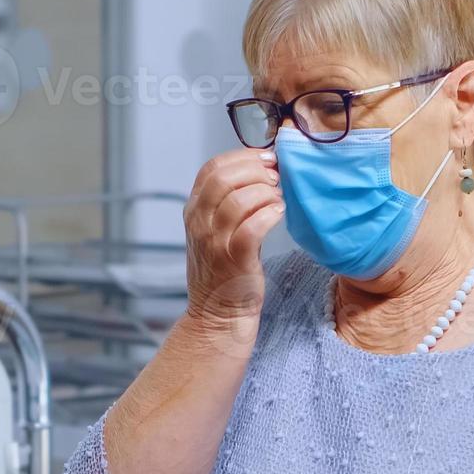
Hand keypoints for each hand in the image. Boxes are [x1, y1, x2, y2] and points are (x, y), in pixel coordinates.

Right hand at [181, 147, 284, 330]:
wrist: (217, 316)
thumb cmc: (223, 272)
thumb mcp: (213, 231)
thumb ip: (226, 202)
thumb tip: (261, 171)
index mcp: (194, 211)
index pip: (212, 168)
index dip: (243, 157)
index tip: (267, 159)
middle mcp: (199, 224)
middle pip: (223, 178)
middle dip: (256, 171)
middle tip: (276, 177)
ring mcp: (214, 242)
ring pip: (238, 199)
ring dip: (265, 192)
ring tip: (279, 198)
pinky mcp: (234, 260)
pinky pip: (251, 228)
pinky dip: (269, 215)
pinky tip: (279, 214)